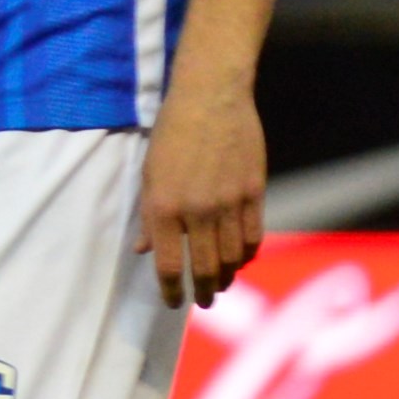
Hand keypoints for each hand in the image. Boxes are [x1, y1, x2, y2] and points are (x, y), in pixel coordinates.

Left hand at [142, 77, 268, 310]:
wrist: (211, 97)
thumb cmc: (172, 133)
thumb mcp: (149, 173)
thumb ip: (149, 216)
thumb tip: (144, 251)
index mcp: (165, 207)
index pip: (169, 264)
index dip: (170, 290)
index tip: (173, 301)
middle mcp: (198, 210)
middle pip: (206, 268)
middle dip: (203, 291)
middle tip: (202, 301)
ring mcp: (230, 202)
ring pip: (233, 257)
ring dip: (227, 276)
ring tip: (221, 283)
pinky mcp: (255, 192)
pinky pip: (254, 235)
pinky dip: (247, 253)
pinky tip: (241, 258)